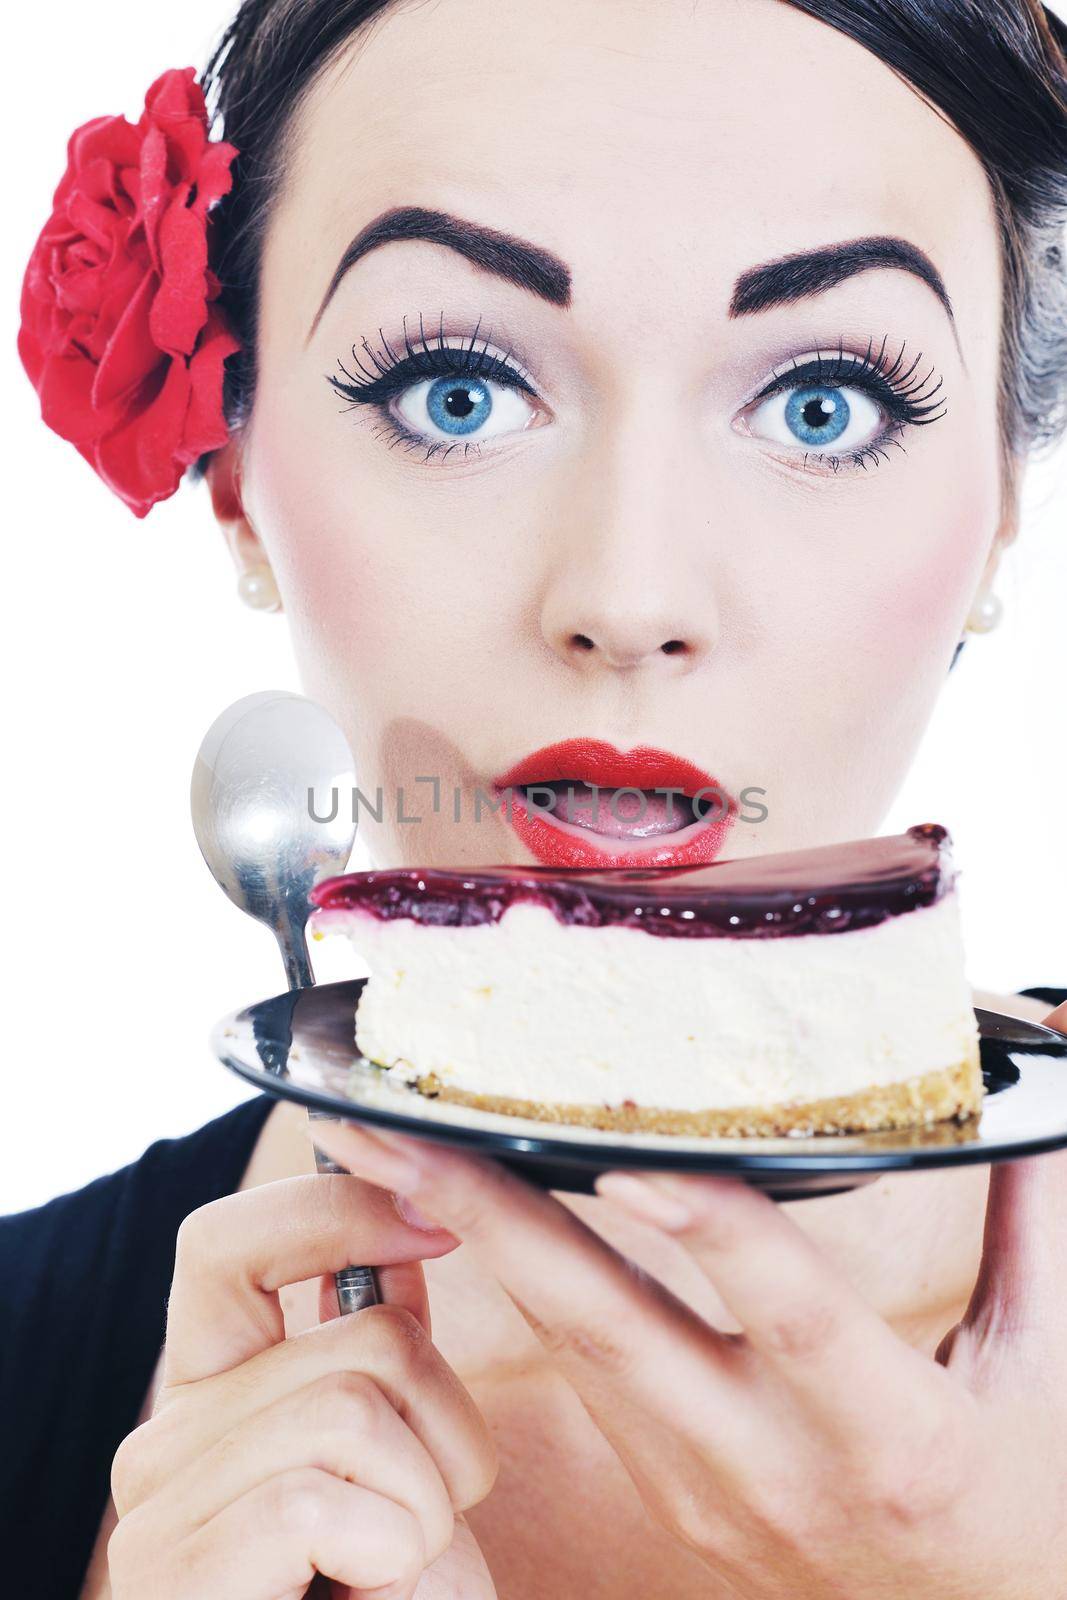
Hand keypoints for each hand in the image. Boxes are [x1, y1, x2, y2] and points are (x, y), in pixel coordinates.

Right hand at [107, 1172, 498, 1598]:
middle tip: (422, 1521)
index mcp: (216, 1393)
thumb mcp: (407, 1466)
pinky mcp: (180, 1568)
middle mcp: (169, 1433)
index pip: (229, 1240)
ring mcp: (163, 1503)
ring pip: (358, 1400)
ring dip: (429, 1500)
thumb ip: (387, 1356)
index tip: (439, 1220)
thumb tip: (406, 1232)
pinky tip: (367, 1598)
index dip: (335, 1205)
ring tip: (393, 1570)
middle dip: (450, 1423)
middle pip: (363, 1333)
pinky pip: (329, 1491)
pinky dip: (395, 1550)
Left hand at [311, 1005, 1066, 1599]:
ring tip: (392, 1153)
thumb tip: (1034, 1070)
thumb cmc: (1020, 1502)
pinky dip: (517, 1287)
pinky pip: (581, 1373)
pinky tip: (461, 1215)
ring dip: (478, 1246)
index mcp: (888, 1437)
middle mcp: (771, 1468)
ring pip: (572, 1352)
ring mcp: (700, 1487)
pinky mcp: (665, 1488)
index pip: (786, 1316)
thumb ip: (1031, 1216)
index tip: (626, 1158)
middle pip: (614, 1333)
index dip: (708, 1232)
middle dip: (495, 1224)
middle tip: (402, 1136)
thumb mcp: (1048, 1366)